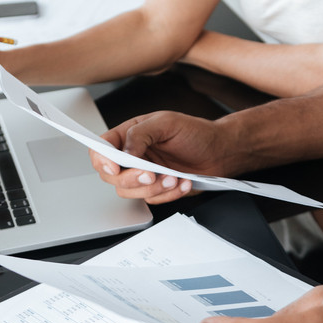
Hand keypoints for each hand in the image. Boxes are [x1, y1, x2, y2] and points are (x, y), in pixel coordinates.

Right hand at [91, 111, 241, 203]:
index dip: (102, 159)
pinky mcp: (157, 190)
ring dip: (152, 187)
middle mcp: (133, 156)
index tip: (114, 166)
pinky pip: (152, 200)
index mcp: (129, 135)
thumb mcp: (166, 123)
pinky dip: (168, 193)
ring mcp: (144, 175)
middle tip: (151, 173)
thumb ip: (140, 134)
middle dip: (131, 178)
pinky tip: (183, 182)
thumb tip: (124, 151)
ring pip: (129, 191)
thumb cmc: (195, 132)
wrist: (220, 151)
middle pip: (111, 175)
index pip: (102, 148)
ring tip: (174, 176)